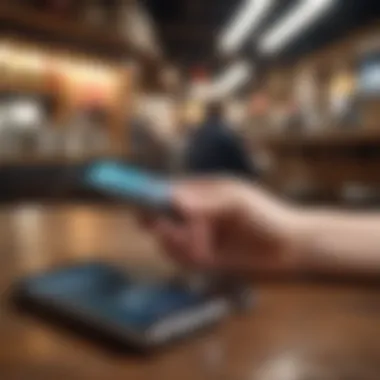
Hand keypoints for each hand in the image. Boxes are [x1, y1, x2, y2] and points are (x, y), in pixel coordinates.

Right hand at [145, 179, 303, 273]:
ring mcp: (195, 236)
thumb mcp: (237, 203)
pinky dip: (188, 259)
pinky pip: (181, 259)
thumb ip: (205, 202)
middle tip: (169, 231)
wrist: (289, 247)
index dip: (147, 194)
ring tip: (202, 249)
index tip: (133, 201)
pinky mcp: (201, 258)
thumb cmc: (266, 215)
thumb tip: (173, 199)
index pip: (165, 190)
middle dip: (159, 225)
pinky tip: (208, 258)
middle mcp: (192, 213)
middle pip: (158, 217)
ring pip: (166, 241)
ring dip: (178, 246)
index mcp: (200, 193)